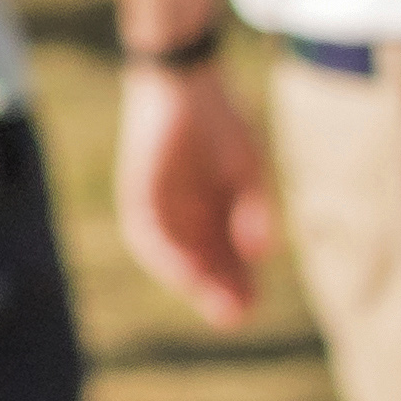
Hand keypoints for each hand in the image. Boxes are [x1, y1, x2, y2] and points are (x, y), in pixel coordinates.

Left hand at [115, 61, 275, 327]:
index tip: (252, 307)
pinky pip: (148, 233)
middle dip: (216, 292)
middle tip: (235, 317)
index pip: (225, 261)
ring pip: (174, 256)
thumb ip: (253, 212)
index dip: (237, 285)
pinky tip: (186, 271)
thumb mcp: (248, 172)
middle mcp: (185, 217)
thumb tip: (261, 254)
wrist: (187, 82)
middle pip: (200, 265)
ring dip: (192, 281)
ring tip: (212, 302)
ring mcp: (160, 207)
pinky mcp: (138, 194)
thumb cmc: (223, 124)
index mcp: (213, 215)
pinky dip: (166, 254)